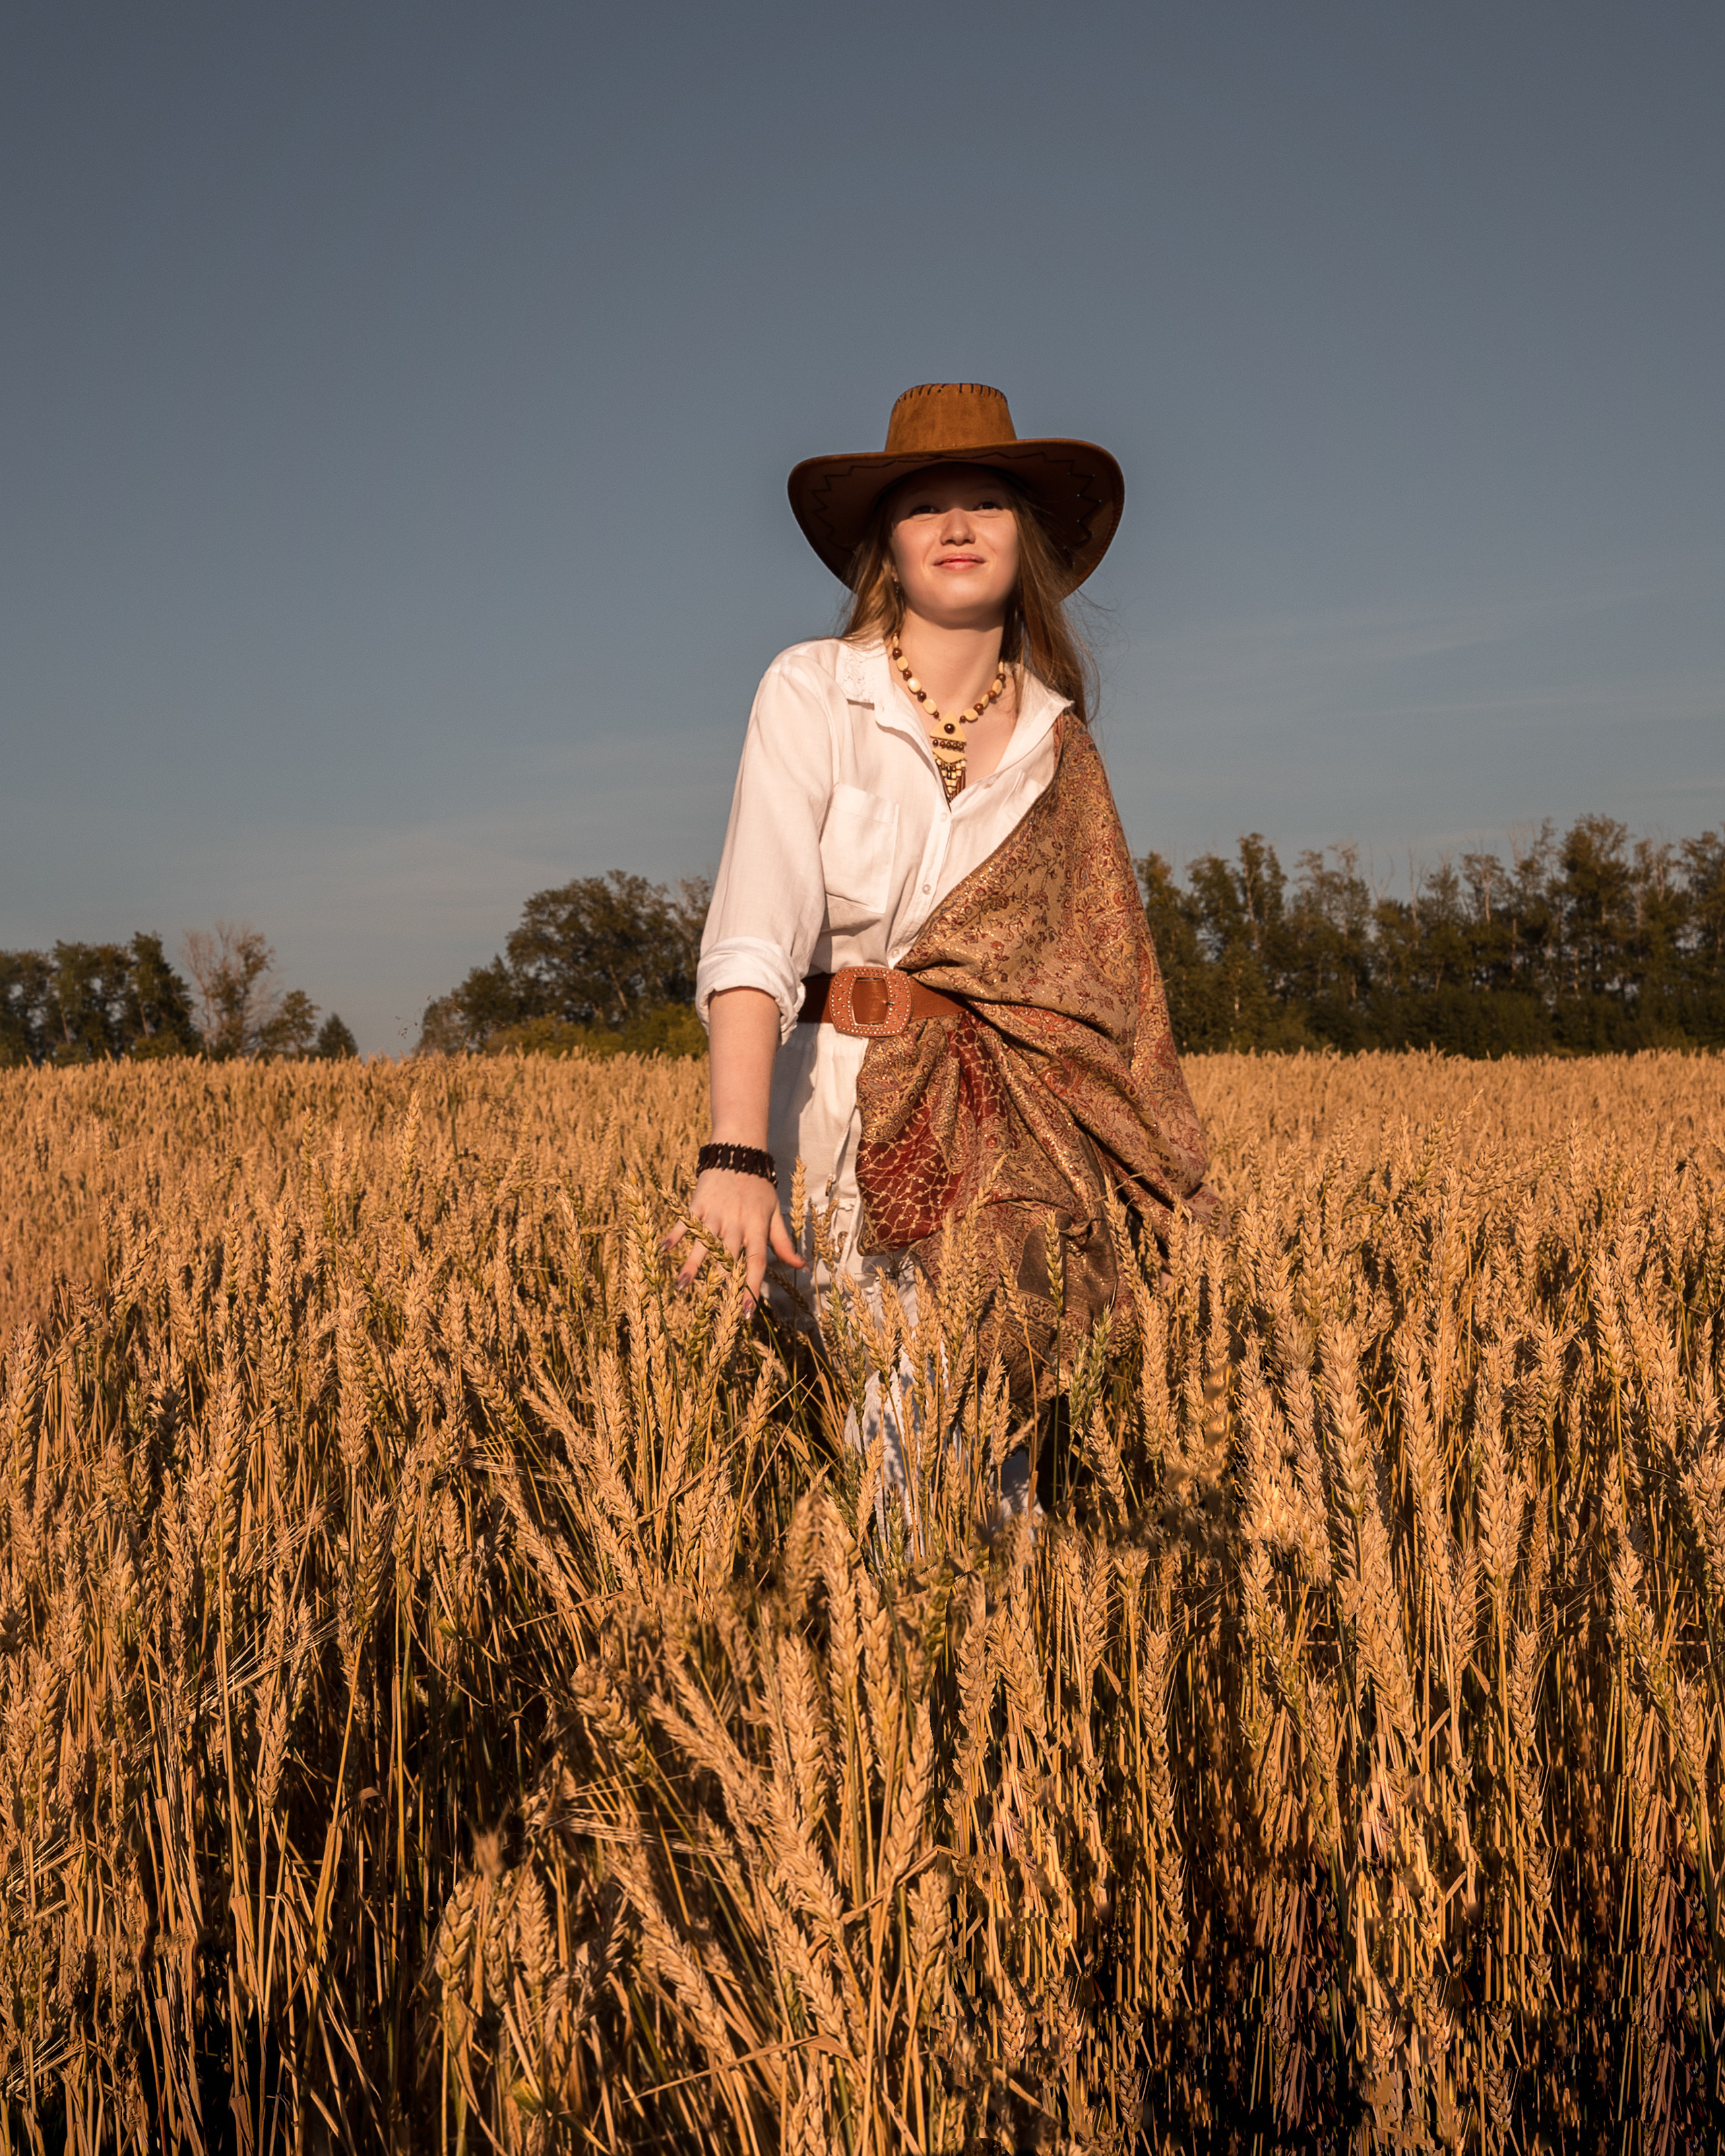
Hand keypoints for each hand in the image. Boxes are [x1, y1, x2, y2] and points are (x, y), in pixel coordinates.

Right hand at [662, 1166, 806, 1306]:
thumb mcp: (774, 1213)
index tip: (747, 1311)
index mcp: (756, 1228)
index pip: (756, 1263)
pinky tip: (664, 1250)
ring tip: (682, 1287)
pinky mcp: (698, 1203)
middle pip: (728, 1257)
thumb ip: (783, 1242)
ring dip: (693, 1265)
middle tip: (713, 1310)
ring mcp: (715, 1214)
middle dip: (722, 1283)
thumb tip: (800, 1266)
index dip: (752, 1287)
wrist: (740, 1151)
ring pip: (703, 1243)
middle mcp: (736, 1224)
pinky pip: (685, 1222)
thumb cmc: (759, 1187)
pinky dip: (675, 1234)